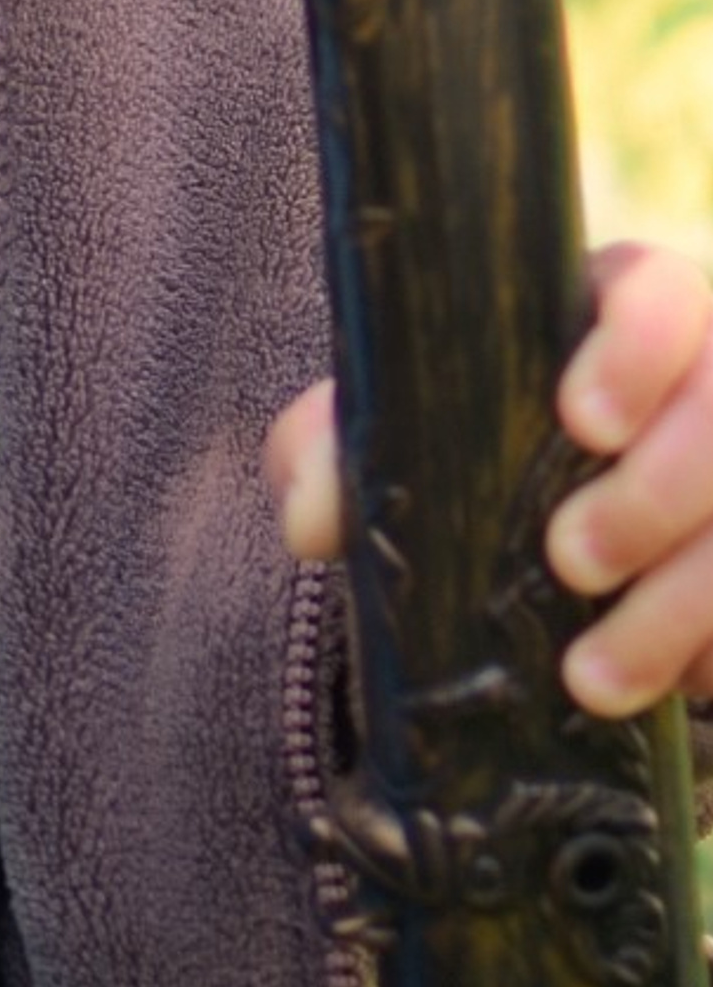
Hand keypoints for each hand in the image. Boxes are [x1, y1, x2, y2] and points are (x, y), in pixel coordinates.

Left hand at [266, 245, 712, 715]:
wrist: (519, 546)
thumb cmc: (461, 448)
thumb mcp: (393, 433)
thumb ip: (333, 450)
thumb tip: (314, 516)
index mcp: (617, 316)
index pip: (657, 296)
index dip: (636, 350)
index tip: (580, 418)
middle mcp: (705, 381)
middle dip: (653, 494)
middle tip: (568, 558)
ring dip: (680, 606)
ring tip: (588, 675)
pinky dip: (709, 655)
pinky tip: (656, 690)